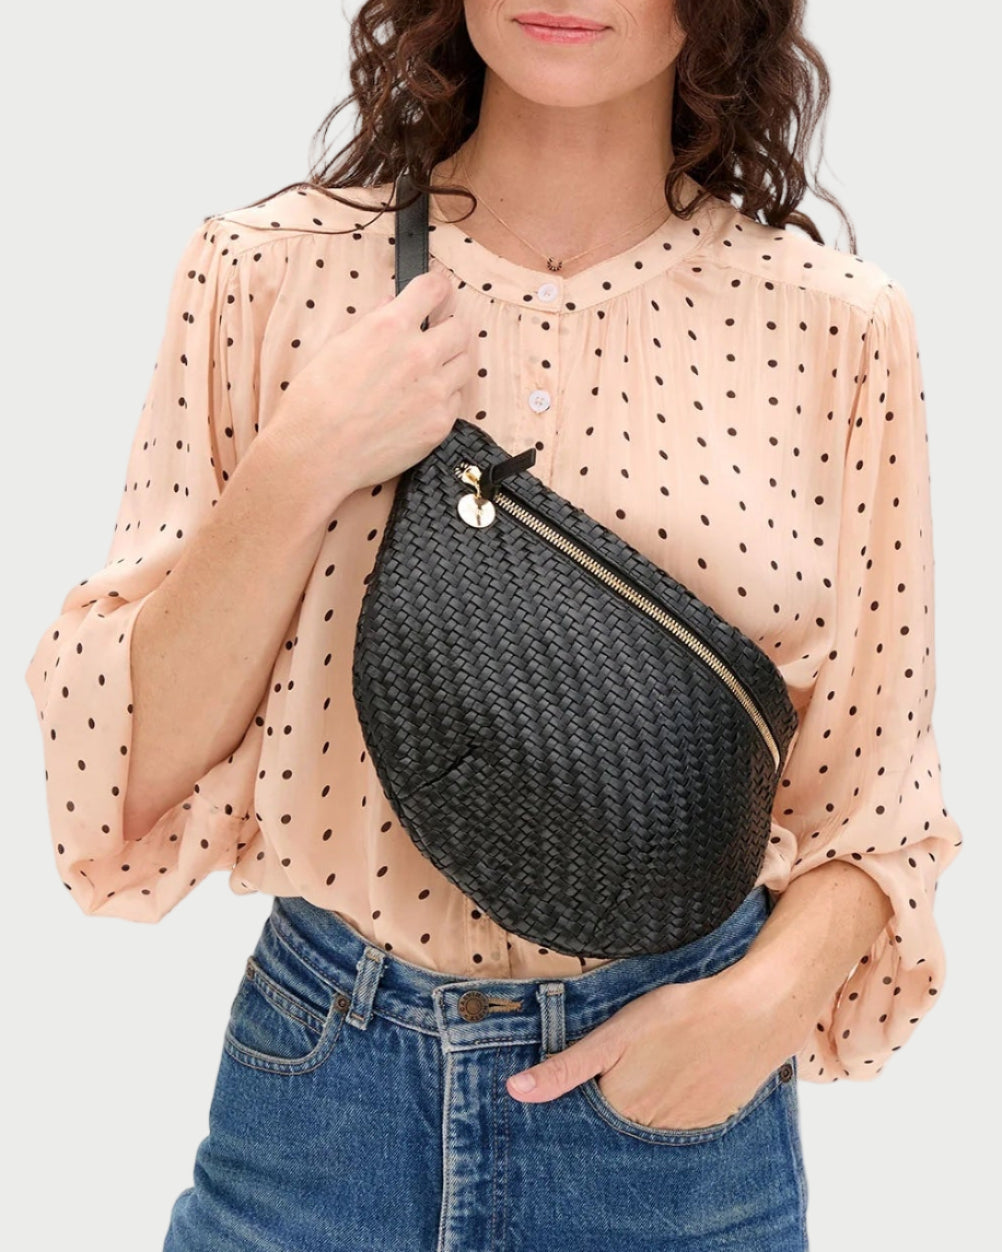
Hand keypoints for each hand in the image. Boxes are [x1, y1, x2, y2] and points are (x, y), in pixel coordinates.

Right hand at [266, 269, 475, 509]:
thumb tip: (391, 306)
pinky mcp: (440, 423)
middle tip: (433, 342)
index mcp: (390, 327)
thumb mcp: (337, 347)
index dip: (438, 287)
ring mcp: (435, 391)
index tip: (439, 290)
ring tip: (427, 378)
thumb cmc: (316, 400)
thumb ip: (372, 323)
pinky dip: (444, 400)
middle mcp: (420, 354)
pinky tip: (419, 407)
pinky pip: (456, 401)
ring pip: (464, 365)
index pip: (433, 289)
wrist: (317, 452)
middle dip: (446, 332)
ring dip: (450, 365)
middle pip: (459, 329)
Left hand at [506, 967, 796, 1131]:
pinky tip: (680, 1071)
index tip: (587, 1073)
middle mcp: (651, 1130)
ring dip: (645, 1101)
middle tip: (630, 1059)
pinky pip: (681, 1120)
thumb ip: (566, 1067)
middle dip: (612, 1098)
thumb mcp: (615, 1034)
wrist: (753, 1015)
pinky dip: (674, 1101)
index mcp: (622, 1109)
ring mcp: (686, 1129)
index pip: (586, 1114)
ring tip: (656, 1062)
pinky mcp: (712, 1120)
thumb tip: (516, 1091)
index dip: (582, 1091)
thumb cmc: (680, 1015)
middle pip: (617, 1120)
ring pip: (649, 1122)